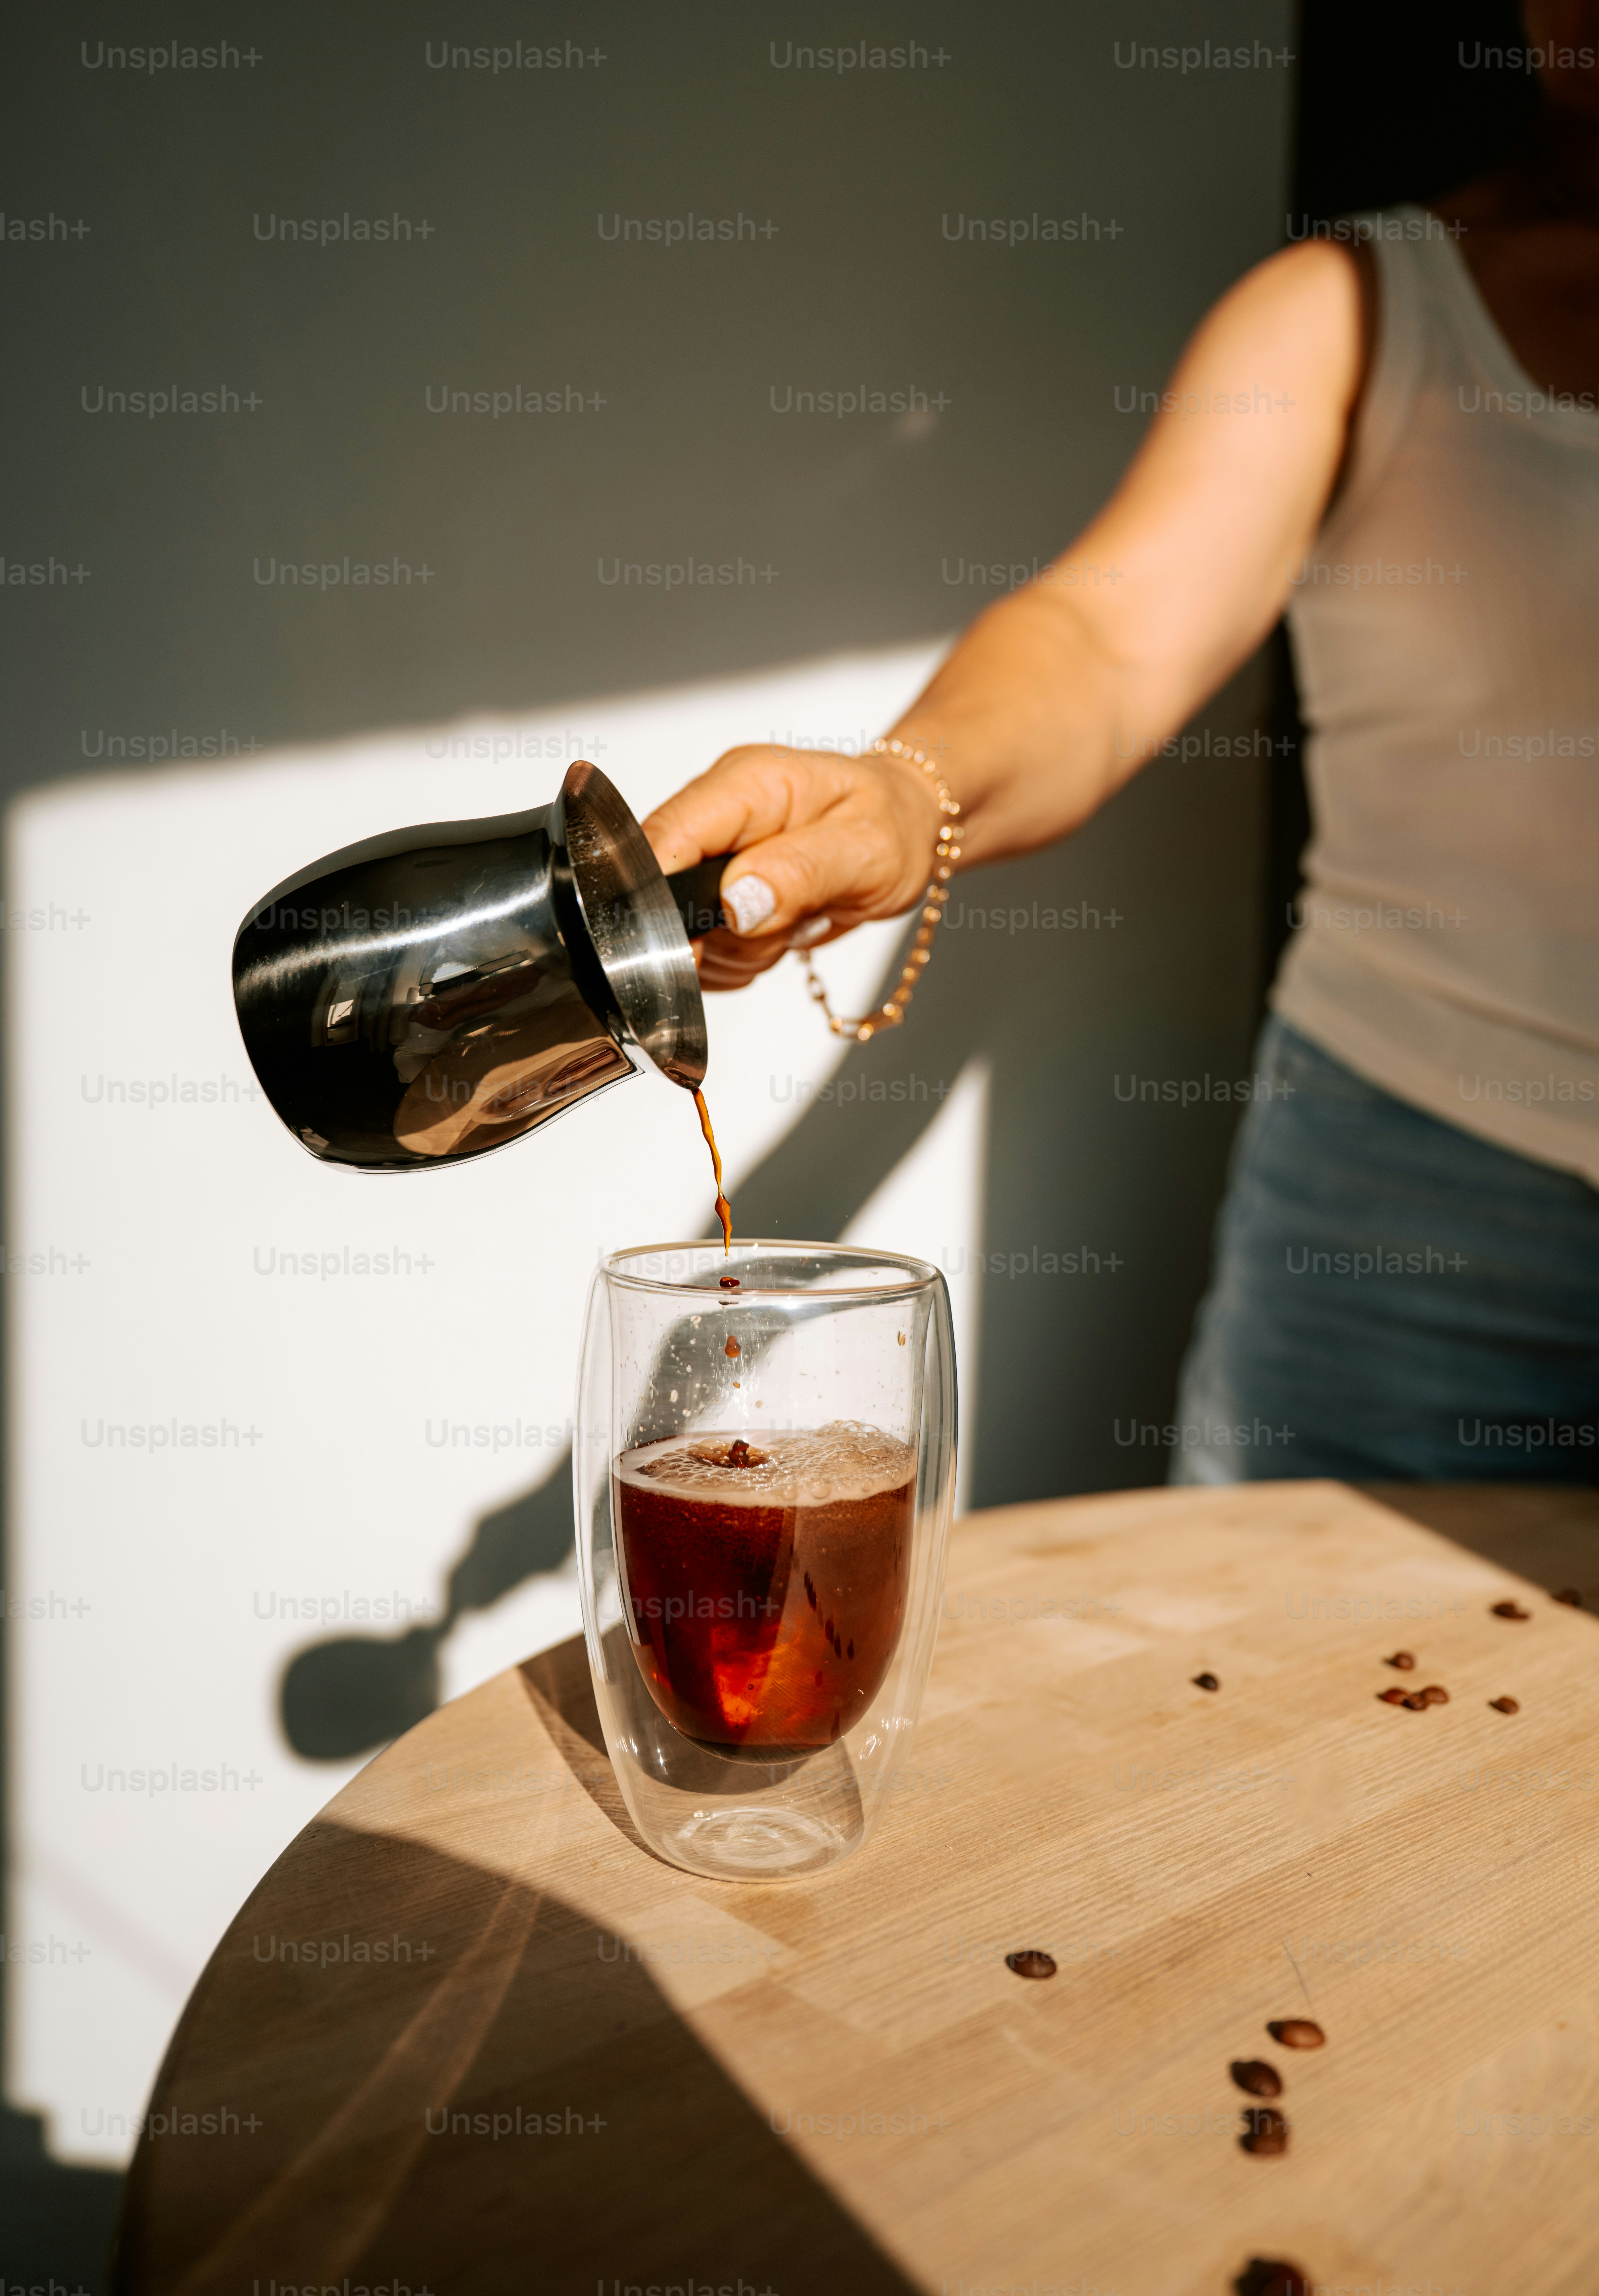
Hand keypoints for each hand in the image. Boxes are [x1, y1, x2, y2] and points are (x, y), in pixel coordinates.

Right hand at [641, 743, 944, 989]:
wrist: (903, 824)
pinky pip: (703, 942)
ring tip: (791, 922)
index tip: (699, 948)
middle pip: (665, 892)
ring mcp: (714, 850)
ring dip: (736, 948)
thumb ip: (801, 872)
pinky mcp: (715, 883)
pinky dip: (738, 955)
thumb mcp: (867, 849)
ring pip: (684, 927)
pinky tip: (776, 932)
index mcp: (745, 784)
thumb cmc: (892, 823)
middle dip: (715, 933)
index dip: (665, 900)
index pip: (665, 838)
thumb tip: (735, 903)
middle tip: (778, 930)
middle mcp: (718, 811)